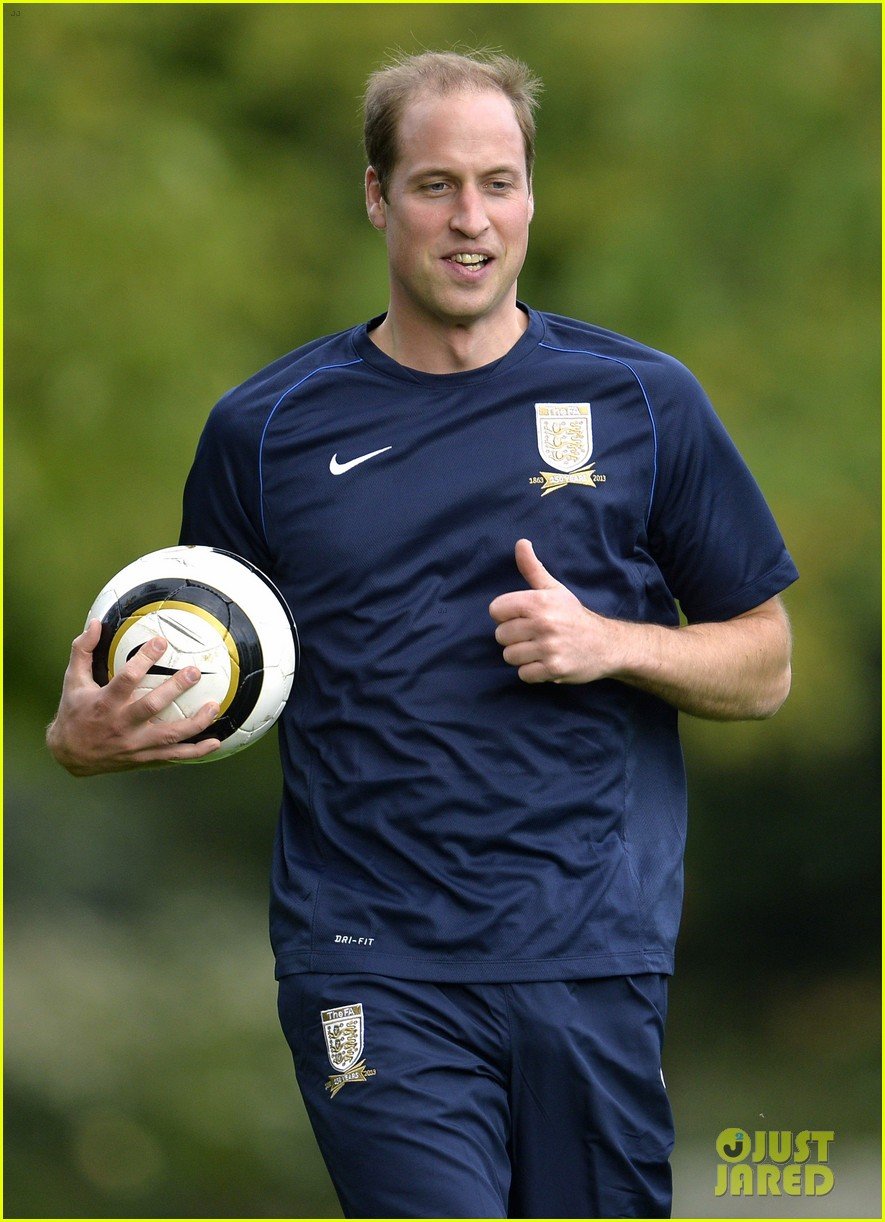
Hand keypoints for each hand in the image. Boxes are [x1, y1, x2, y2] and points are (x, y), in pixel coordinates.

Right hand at [46, 619, 221, 774]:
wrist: (71, 755)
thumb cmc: (74, 713)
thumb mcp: (72, 681)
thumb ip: (83, 651)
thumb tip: (97, 623)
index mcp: (104, 703)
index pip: (127, 678)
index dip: (144, 658)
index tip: (161, 642)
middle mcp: (121, 724)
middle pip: (152, 706)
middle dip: (175, 688)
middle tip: (195, 672)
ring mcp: (134, 744)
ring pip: (169, 735)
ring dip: (195, 722)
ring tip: (214, 706)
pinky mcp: (144, 757)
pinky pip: (174, 756)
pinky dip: (195, 752)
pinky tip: (214, 742)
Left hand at [489, 539, 619, 684]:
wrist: (606, 644)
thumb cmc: (574, 615)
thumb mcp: (554, 589)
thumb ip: (532, 568)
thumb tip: (521, 542)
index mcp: (539, 601)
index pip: (496, 610)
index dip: (506, 615)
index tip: (522, 617)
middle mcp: (543, 623)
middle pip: (500, 635)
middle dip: (514, 637)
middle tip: (534, 635)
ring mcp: (549, 648)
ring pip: (510, 656)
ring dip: (522, 656)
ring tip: (540, 649)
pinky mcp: (554, 669)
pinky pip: (524, 674)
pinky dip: (532, 672)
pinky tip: (545, 662)